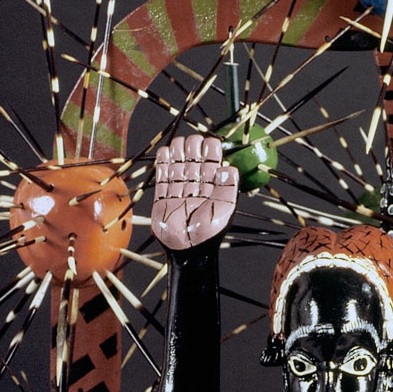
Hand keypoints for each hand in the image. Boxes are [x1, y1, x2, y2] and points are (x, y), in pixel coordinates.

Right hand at [150, 134, 237, 251]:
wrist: (186, 251)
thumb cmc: (207, 234)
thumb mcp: (223, 211)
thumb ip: (228, 189)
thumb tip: (230, 167)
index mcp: (212, 190)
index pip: (211, 165)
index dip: (210, 152)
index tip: (210, 142)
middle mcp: (196, 189)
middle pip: (193, 163)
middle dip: (193, 149)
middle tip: (192, 140)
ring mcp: (179, 193)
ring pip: (178, 167)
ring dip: (178, 153)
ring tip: (179, 142)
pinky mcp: (163, 199)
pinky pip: (163, 179)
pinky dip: (163, 165)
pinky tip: (165, 152)